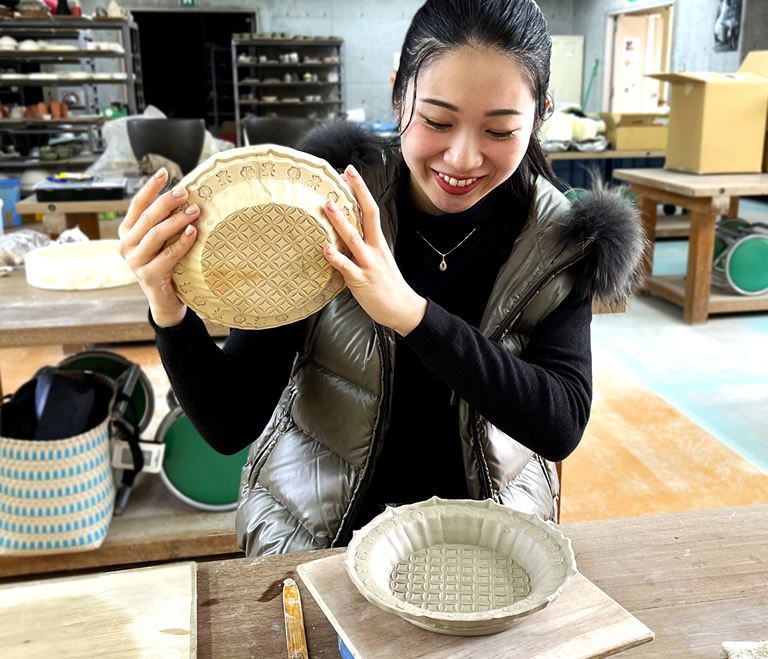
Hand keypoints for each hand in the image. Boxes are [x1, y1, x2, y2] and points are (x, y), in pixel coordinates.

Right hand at [118, 168, 199, 326]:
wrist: (165, 301)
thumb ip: (165, 222)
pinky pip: (168, 255)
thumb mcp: (162, 242)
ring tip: (194, 210)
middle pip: (147, 218)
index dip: (150, 188)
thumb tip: (185, 196)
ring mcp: (135, 262)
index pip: (137, 205)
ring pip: (156, 235)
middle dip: (166, 202)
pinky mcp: (148, 276)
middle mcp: (126, 246)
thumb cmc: (167, 266)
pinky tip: (194, 232)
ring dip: (177, 220)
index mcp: (127, 233)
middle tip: (185, 191)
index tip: (165, 173)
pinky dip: (182, 242)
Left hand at [323, 165, 426, 335]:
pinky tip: (325, 249)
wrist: (402, 308)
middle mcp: (374, 248)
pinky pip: (346, 267)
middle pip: (367, 215)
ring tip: (328, 205)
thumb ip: (362, 244)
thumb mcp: (377, 258)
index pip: (370, 209)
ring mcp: (368, 264)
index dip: (361, 190)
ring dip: (340, 221)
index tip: (350, 172)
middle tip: (343, 175)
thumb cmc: (386, 284)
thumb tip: (343, 231)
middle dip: (356, 193)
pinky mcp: (360, 280)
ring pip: (353, 238)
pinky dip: (336, 257)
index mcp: (378, 241)